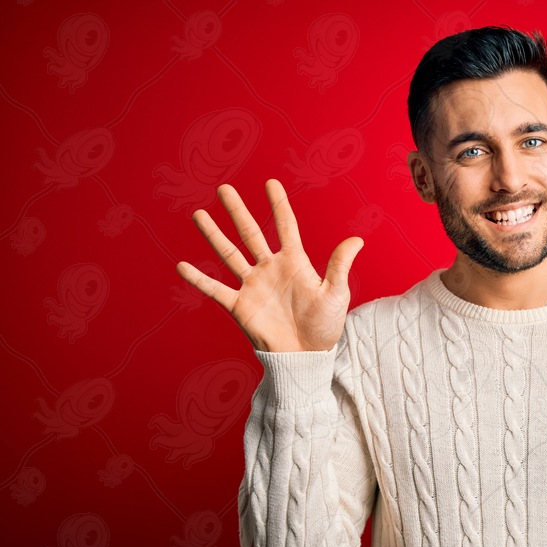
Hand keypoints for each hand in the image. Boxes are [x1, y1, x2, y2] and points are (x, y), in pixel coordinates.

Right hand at [176, 179, 362, 351]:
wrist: (306, 356)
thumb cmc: (324, 326)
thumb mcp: (336, 293)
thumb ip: (339, 265)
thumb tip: (357, 239)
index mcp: (294, 263)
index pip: (285, 226)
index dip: (279, 205)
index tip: (271, 182)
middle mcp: (270, 269)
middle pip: (250, 233)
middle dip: (237, 211)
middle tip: (224, 188)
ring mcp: (253, 286)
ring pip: (229, 254)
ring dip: (213, 235)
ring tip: (198, 214)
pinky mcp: (240, 306)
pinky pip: (215, 289)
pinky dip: (199, 279)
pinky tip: (181, 265)